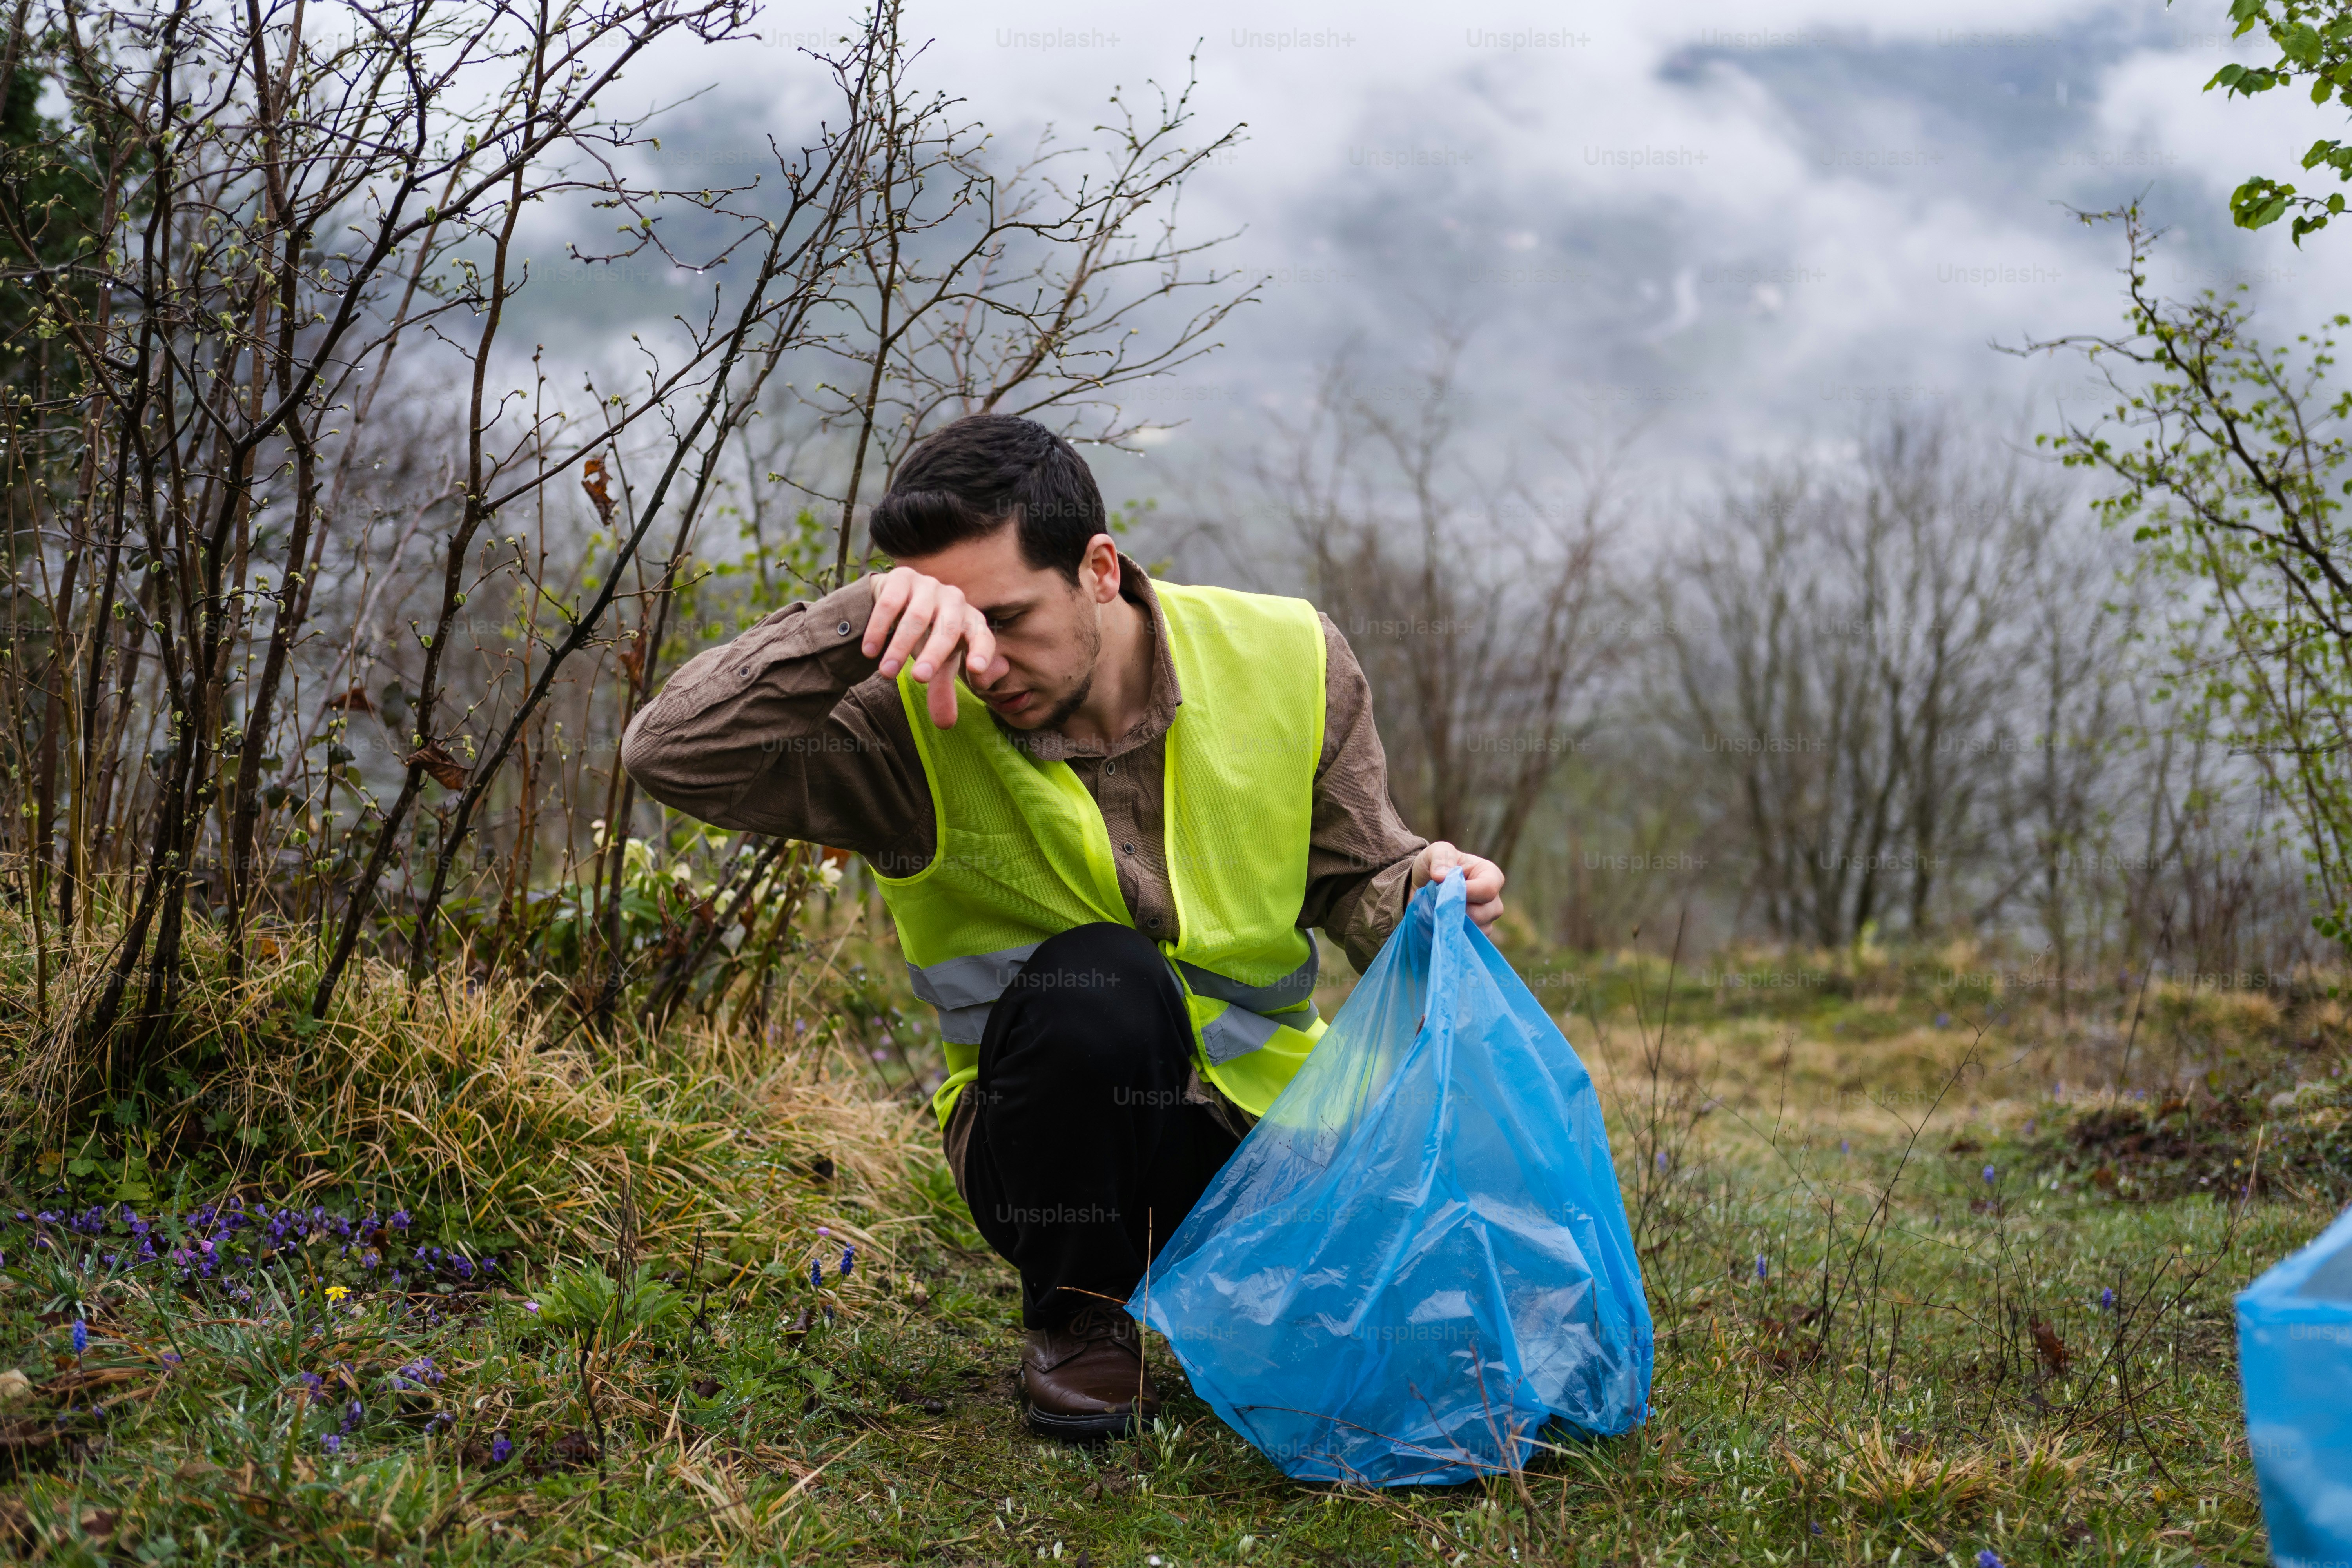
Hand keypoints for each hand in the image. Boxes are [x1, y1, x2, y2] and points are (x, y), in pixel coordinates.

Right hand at [861, 566, 1009, 728]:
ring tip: (887, 673)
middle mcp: (955, 600)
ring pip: (917, 617)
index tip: (975, 670)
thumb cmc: (927, 636)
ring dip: (901, 647)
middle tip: (918, 680)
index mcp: (971, 621)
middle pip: (948, 629)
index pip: (983, 637)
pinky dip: (879, 628)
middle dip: (933, 656)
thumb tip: (946, 724)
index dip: (982, 652)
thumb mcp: (937, 663)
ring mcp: (929, 585)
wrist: (897, 599)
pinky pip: (891, 603)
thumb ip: (942, 690)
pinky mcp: (902, 576)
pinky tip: (870, 651)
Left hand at [1411, 841, 1505, 931]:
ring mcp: (1485, 920)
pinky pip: (1468, 941)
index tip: (1446, 891)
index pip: (1488, 888)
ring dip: (1453, 923)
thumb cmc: (1436, 865)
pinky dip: (1451, 934)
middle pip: (1484, 913)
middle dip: (1458, 910)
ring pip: (1476, 930)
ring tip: (1438, 911)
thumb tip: (1442, 876)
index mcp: (1490, 875)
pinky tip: (1440, 924)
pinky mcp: (1474, 935)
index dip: (1468, 892)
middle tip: (1438, 902)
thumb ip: (1441, 858)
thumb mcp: (1437, 851)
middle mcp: (1493, 900)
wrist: (1422, 886)